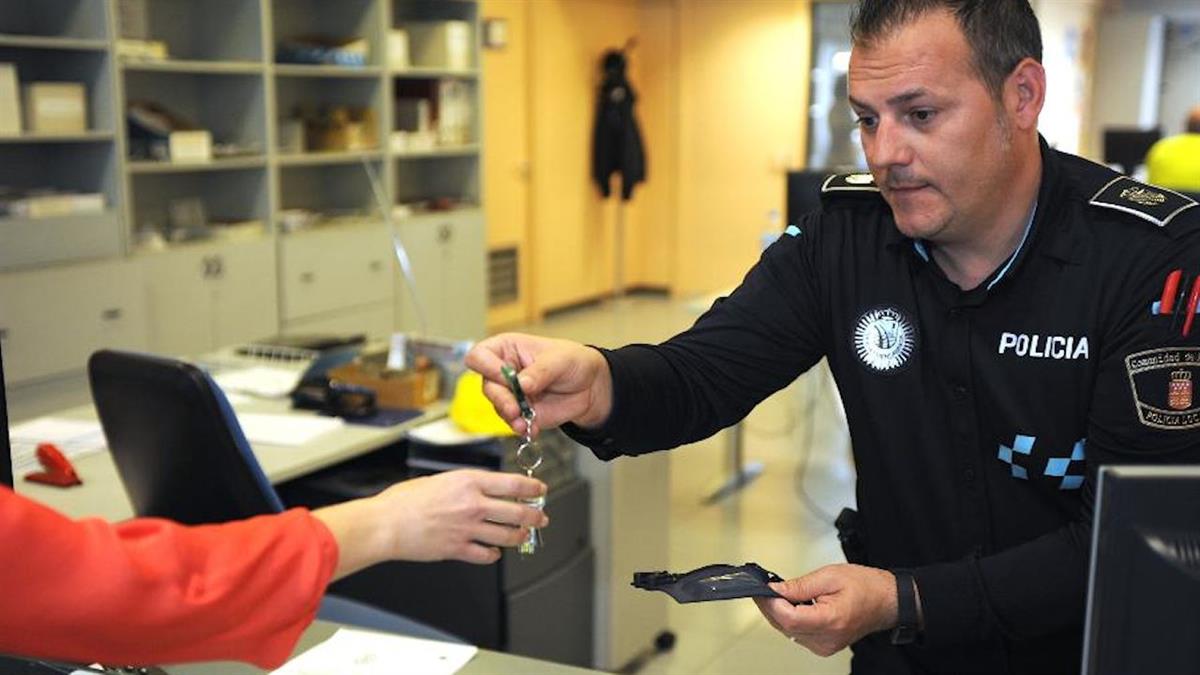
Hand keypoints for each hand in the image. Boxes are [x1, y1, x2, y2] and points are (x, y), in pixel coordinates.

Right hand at [314, 469, 548, 577]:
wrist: (386, 524)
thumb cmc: (404, 500)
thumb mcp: (438, 479)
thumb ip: (463, 484)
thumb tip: (479, 489)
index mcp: (469, 482)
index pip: (512, 483)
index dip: (532, 488)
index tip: (540, 490)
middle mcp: (473, 505)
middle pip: (517, 511)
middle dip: (535, 515)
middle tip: (541, 517)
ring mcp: (467, 528)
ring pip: (507, 535)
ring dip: (519, 535)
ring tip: (523, 535)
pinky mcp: (458, 549)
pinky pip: (486, 555)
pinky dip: (494, 555)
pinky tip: (495, 552)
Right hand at [466, 332, 612, 434]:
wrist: (590, 386)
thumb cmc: (573, 361)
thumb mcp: (560, 360)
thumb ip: (540, 371)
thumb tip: (522, 385)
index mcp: (506, 349)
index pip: (480, 356)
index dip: (486, 366)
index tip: (502, 376)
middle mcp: (503, 372)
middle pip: (487, 386)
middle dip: (500, 399)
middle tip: (514, 408)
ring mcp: (511, 394)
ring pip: (497, 407)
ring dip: (510, 416)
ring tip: (524, 422)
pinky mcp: (520, 413)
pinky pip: (513, 423)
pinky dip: (521, 427)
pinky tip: (532, 429)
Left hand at [753, 564, 897, 656]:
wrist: (887, 601)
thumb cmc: (866, 587)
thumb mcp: (830, 576)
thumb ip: (800, 585)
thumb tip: (775, 590)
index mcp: (831, 620)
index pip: (790, 618)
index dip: (772, 604)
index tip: (762, 589)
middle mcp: (827, 638)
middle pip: (785, 627)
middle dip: (770, 607)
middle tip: (763, 588)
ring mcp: (825, 645)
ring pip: (788, 632)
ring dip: (778, 613)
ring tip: (776, 594)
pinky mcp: (824, 646)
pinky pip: (798, 634)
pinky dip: (789, 620)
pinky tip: (789, 606)